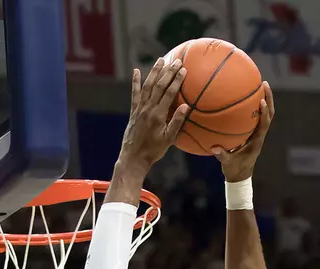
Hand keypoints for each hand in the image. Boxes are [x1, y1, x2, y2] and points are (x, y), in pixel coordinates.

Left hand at [116, 60, 189, 175]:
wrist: (133, 157)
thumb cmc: (153, 151)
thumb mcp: (168, 139)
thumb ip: (176, 122)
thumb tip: (185, 106)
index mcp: (158, 115)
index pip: (169, 93)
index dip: (176, 80)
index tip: (183, 70)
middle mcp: (148, 109)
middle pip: (159, 86)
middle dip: (168, 72)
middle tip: (177, 60)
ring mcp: (139, 109)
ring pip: (147, 86)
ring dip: (154, 72)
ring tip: (161, 60)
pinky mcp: (133, 111)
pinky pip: (135, 94)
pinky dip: (135, 82)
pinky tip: (136, 71)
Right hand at [212, 82, 274, 181]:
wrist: (240, 175)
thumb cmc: (234, 169)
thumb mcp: (227, 163)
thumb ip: (222, 156)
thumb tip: (214, 148)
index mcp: (257, 141)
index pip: (264, 125)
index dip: (264, 113)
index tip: (262, 101)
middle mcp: (260, 135)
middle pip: (269, 114)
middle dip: (268, 98)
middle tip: (264, 83)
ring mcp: (257, 133)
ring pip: (265, 113)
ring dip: (264, 99)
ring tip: (259, 84)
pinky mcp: (253, 132)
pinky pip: (255, 116)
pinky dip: (253, 105)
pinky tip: (244, 95)